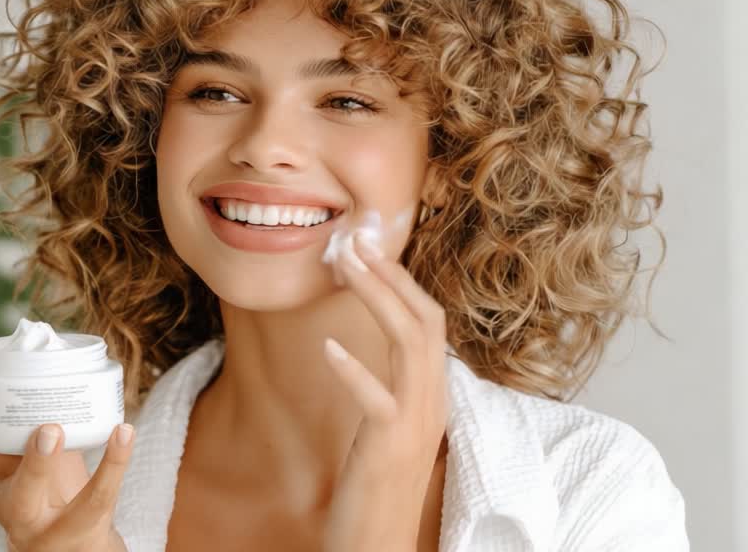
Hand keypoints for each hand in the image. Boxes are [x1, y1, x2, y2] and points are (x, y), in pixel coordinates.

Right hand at [0, 367, 134, 551]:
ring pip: (41, 498)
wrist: (75, 545)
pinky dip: (115, 461)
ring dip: (41, 463)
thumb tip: (40, 339)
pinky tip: (125, 430)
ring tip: (55, 429)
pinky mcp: (84, 526)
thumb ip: (26, 410)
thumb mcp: (25, 452)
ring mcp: (45, 521)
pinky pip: (99, 496)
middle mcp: (12, 501)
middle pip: (0, 483)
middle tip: (29, 420)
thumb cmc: (50, 485)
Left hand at [321, 231, 448, 551]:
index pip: (427, 321)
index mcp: (433, 395)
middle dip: (392, 274)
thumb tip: (366, 350)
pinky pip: (379, 399)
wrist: (380, 547)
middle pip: (425, 319)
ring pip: (409, 344)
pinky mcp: (390, 447)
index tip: (366, 248)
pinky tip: (328, 348)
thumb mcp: (387, 428)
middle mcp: (433, 402)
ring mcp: (416, 424)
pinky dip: (355, 370)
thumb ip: (387, 389)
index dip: (399, 280)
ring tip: (345, 266)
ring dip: (377, 298)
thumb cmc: (376, 489)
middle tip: (355, 240)